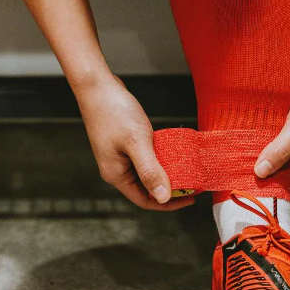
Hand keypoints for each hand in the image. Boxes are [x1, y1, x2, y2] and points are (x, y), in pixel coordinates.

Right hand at [74, 74, 195, 210]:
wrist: (97, 86)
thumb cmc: (113, 111)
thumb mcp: (137, 142)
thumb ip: (150, 171)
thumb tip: (163, 198)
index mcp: (116, 174)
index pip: (144, 200)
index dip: (168, 203)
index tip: (189, 198)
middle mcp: (116, 169)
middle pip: (146, 188)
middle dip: (169, 188)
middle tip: (192, 183)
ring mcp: (118, 156)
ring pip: (146, 173)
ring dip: (165, 172)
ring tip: (185, 169)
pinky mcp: (122, 145)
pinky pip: (144, 158)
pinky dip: (158, 158)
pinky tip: (170, 151)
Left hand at [254, 62, 289, 195]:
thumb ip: (279, 152)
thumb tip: (260, 173)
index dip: (275, 192)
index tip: (253, 190)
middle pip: (288, 172)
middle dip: (269, 172)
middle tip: (243, 172)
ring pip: (288, 155)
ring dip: (271, 155)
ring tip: (247, 155)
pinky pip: (289, 140)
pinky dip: (276, 140)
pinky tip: (261, 135)